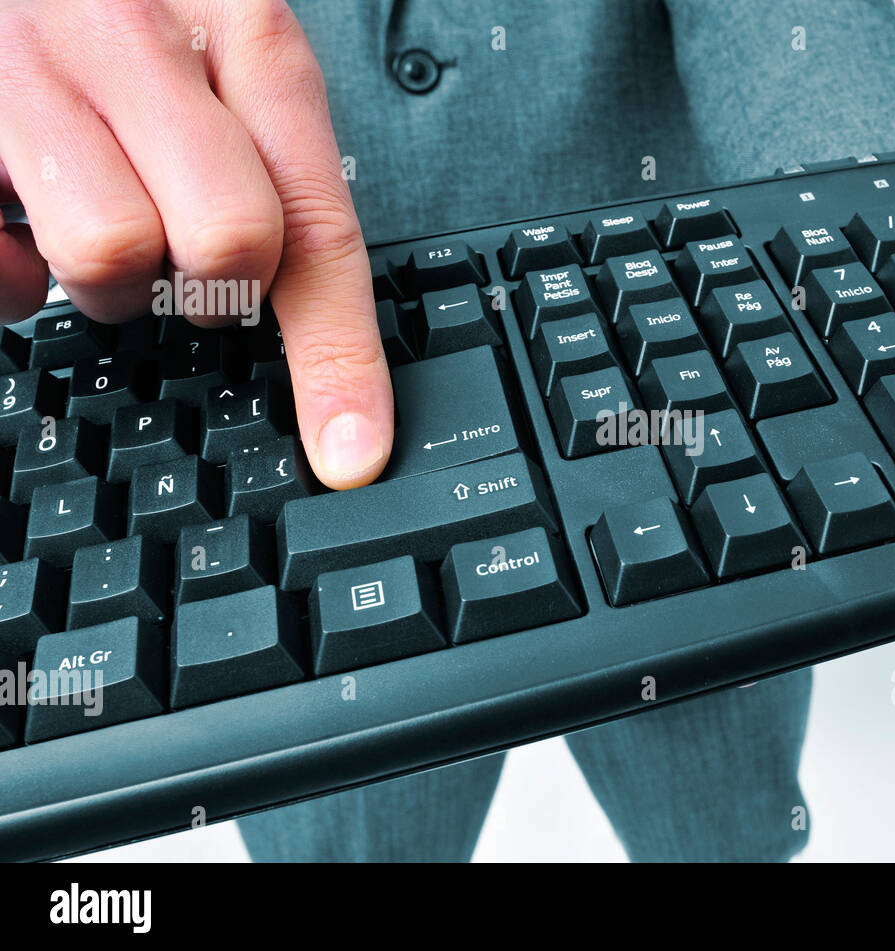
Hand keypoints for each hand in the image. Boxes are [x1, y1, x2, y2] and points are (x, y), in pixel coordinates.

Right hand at [0, 0, 391, 489]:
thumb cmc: (127, 6)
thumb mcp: (223, 51)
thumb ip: (262, 161)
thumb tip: (282, 320)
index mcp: (245, 34)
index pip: (319, 227)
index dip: (340, 358)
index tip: (350, 452)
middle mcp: (142, 39)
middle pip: (231, 245)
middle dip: (214, 287)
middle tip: (185, 262)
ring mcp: (35, 66)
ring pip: (109, 252)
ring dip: (111, 280)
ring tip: (100, 220)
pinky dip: (13, 273)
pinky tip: (19, 219)